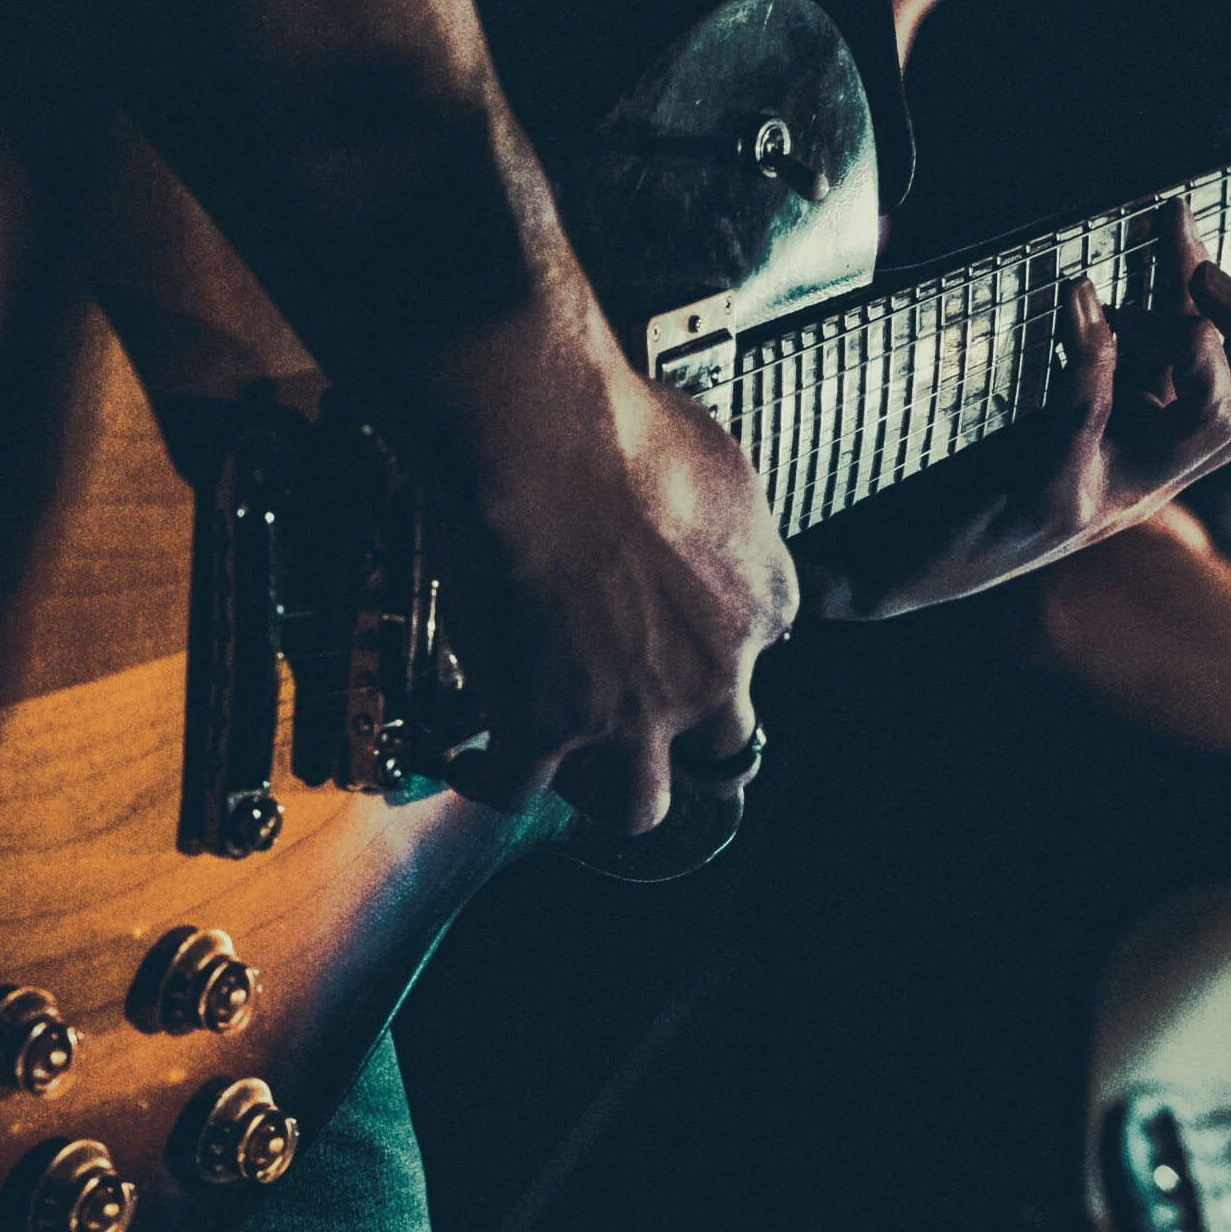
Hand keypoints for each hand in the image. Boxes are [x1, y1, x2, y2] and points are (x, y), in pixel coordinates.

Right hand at [418, 187, 798, 836]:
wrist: (546, 441)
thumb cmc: (623, 427)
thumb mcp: (719, 460)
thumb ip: (725, 512)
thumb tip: (711, 515)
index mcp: (762, 602)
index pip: (763, 648)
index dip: (720, 645)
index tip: (684, 635)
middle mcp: (712, 673)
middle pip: (726, 752)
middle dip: (691, 749)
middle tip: (651, 731)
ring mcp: (633, 711)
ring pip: (639, 805)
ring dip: (606, 794)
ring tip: (572, 774)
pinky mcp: (546, 726)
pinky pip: (515, 788)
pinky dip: (487, 780)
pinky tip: (467, 760)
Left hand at [796, 198, 1230, 617]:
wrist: (896, 572)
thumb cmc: (963, 482)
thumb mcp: (1044, 416)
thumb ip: (1089, 367)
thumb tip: (1092, 278)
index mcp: (1152, 458)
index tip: (1180, 227)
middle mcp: (1147, 482)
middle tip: (1192, 266)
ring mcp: (1106, 497)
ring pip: (1211, 425)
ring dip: (1187, 342)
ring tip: (1122, 299)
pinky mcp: (1049, 503)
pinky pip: (1092, 418)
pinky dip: (1090, 352)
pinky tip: (1072, 301)